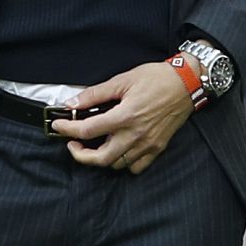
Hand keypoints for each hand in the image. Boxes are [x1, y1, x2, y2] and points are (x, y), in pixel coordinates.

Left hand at [48, 61, 194, 173]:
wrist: (187, 83)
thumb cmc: (156, 78)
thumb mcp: (122, 80)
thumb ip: (95, 94)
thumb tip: (73, 102)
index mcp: (125, 116)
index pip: (88, 130)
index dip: (68, 129)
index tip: (58, 125)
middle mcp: (136, 135)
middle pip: (101, 158)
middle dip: (81, 155)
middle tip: (73, 144)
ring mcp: (148, 144)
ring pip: (117, 164)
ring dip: (102, 157)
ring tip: (95, 143)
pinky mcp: (158, 148)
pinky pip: (136, 167)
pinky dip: (123, 162)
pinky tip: (118, 149)